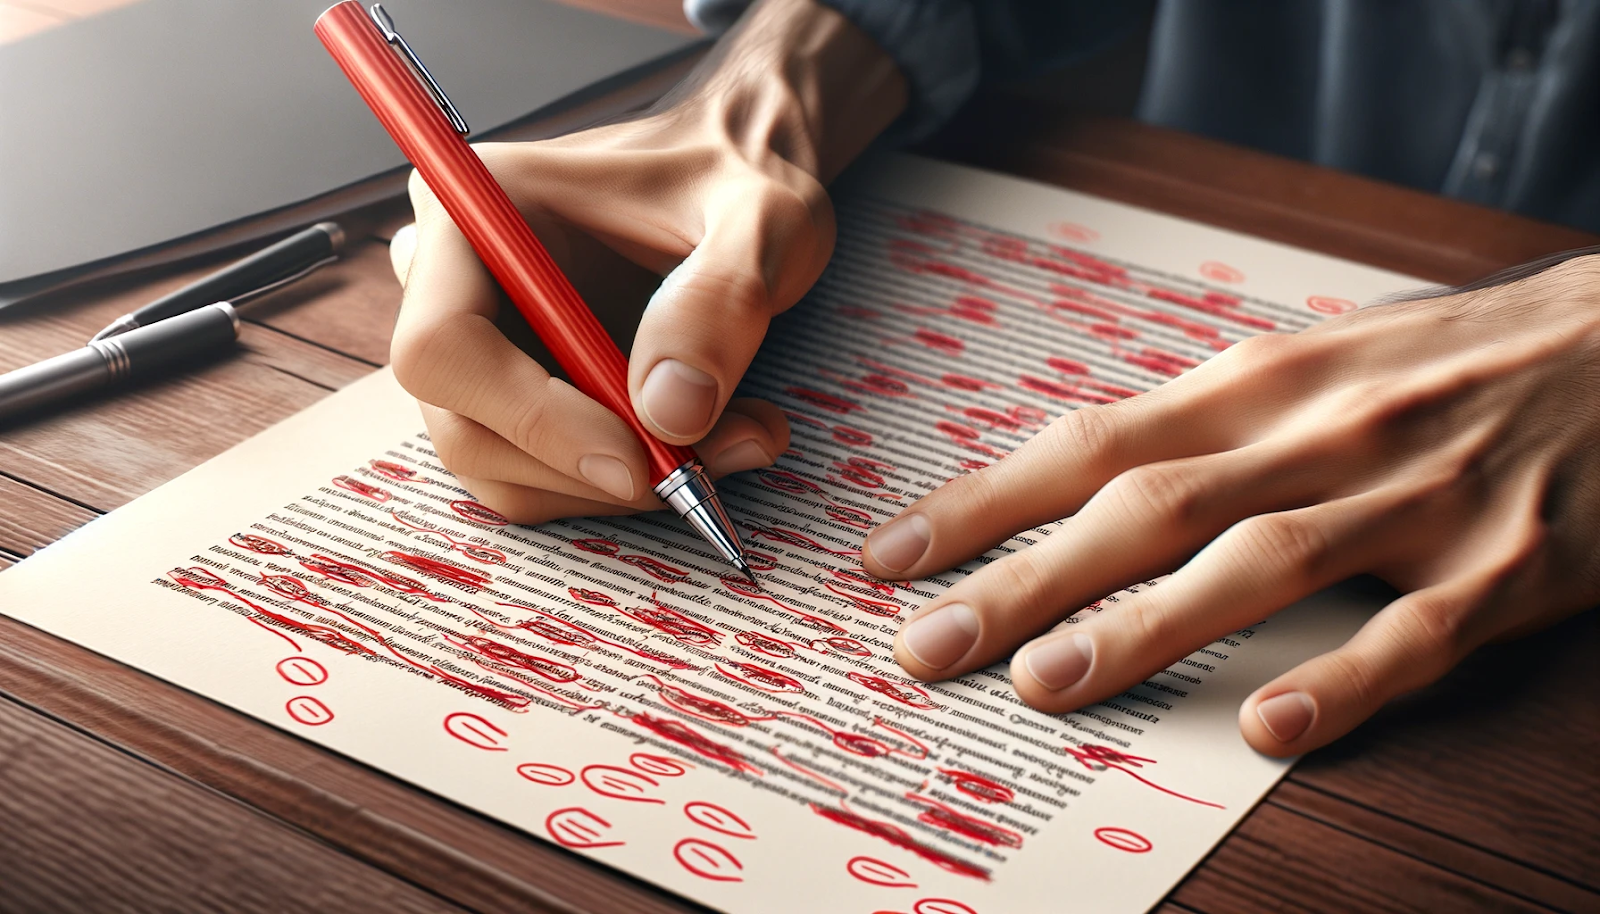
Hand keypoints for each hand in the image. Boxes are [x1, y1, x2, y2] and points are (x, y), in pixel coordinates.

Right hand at [387, 0, 903, 522]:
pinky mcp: (518, 394)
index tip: (634, 456)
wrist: (747, 188)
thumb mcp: (762, 219)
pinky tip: (708, 441)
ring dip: (616, 488)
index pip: (442, 345)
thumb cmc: (740, 178)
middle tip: (699, 466)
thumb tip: (670, 413)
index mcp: (479, 206)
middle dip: (583, 469)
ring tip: (736, 440)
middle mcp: (454, 278)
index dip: (529, 418)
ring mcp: (481, 344)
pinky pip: (541, 477)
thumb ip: (722, 300)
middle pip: (463, 425)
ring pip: (503, 467)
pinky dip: (623, 486)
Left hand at [863, 255, 1599, 755]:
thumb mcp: (1314, 360)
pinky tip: (1267, 730)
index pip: (1092, 444)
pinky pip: (1413, 636)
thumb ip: (1204, 423)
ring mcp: (1415, 499)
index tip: (894, 558)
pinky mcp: (1505, 566)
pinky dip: (1340, 682)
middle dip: (1023, 578)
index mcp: (1263, 381)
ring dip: (1145, 626)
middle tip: (926, 645)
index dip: (984, 504)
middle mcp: (1322, 432)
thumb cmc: (1445, 358)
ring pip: (1259, 563)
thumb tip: (1081, 483)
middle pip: (1147, 507)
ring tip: (1046, 684)